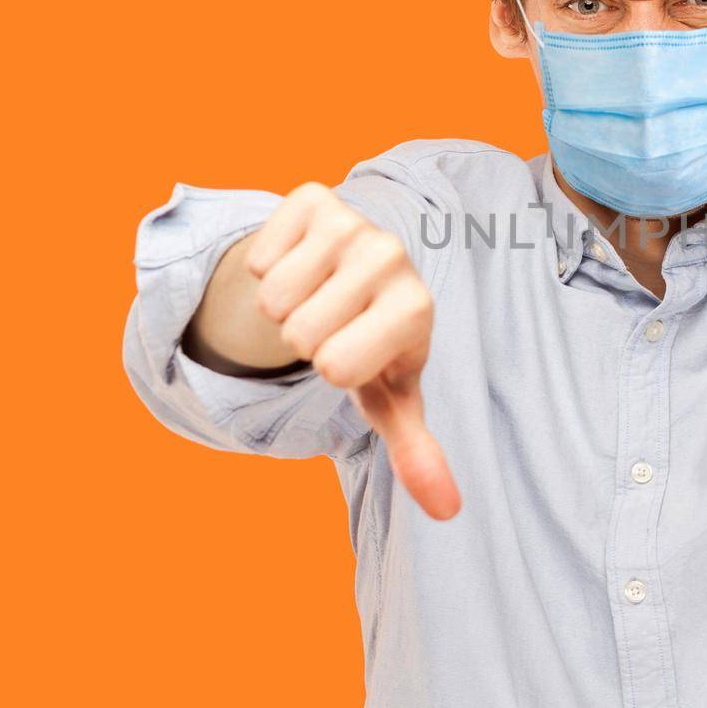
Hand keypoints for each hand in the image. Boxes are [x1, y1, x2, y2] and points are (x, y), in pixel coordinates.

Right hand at [245, 182, 460, 520]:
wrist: (360, 276)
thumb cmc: (378, 348)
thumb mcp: (393, 399)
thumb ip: (418, 451)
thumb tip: (448, 511)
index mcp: (417, 308)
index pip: (335, 364)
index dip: (333, 368)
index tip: (358, 354)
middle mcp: (393, 255)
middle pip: (299, 331)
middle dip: (306, 338)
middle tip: (334, 324)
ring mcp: (354, 222)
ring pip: (272, 295)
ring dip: (284, 305)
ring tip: (319, 297)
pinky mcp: (315, 196)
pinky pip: (258, 255)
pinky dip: (268, 266)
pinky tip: (302, 265)